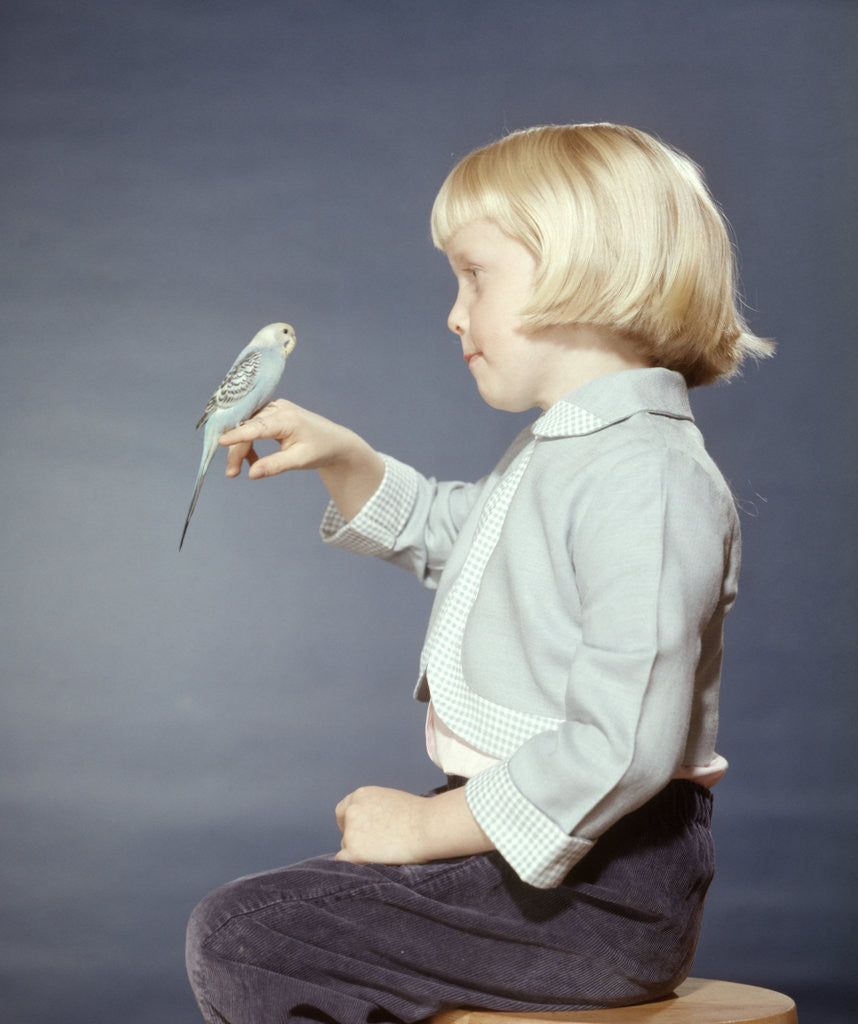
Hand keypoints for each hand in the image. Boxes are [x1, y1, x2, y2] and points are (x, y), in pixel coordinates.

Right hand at [218, 399, 384, 519]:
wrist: (334, 441)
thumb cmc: (319, 450)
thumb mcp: (299, 461)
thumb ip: (274, 466)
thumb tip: (251, 474)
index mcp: (286, 418)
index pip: (256, 426)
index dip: (237, 435)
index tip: (221, 442)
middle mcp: (278, 408)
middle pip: (248, 429)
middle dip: (236, 451)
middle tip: (231, 474)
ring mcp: (274, 408)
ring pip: (247, 428)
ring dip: (241, 448)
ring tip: (239, 470)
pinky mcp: (271, 412)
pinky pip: (252, 427)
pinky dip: (249, 443)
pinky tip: (253, 460)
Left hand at [334, 784, 493, 865]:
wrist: (430, 826)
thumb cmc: (420, 816)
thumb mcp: (392, 802)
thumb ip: (375, 810)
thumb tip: (370, 827)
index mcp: (362, 794)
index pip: (344, 811)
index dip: (352, 823)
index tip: (363, 833)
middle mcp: (352, 810)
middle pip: (344, 829)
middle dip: (355, 838)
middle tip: (373, 847)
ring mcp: (351, 830)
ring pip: (347, 847)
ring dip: (361, 852)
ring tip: (386, 852)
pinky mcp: (354, 850)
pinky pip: (344, 862)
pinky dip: (355, 865)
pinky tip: (371, 864)